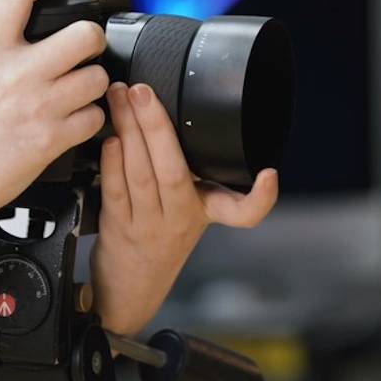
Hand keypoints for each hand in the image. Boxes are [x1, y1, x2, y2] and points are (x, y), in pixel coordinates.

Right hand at [0, 0, 109, 230]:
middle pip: (83, 34)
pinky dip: (91, 119)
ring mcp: (41, 107)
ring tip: (79, 89)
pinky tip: (75, 121)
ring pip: (97, 77)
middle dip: (91, 37)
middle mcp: (19, 75)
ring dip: (93, 82)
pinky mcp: (54, 139)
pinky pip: (95, 118)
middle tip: (84, 46)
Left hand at [90, 82, 279, 337]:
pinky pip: (116, 191)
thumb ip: (185, 171)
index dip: (261, 197)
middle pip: (174, 172)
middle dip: (157, 126)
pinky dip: (112, 161)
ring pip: (140, 175)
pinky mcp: (119, 229)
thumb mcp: (187, 211)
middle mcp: (180, 221)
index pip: (243, 213)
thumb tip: (169, 113)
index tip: (270, 176)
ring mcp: (148, 227)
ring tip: (120, 99)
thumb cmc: (158, 240)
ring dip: (128, 132)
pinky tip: (110, 137)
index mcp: (205, 213)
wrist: (130, 290)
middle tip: (143, 90)